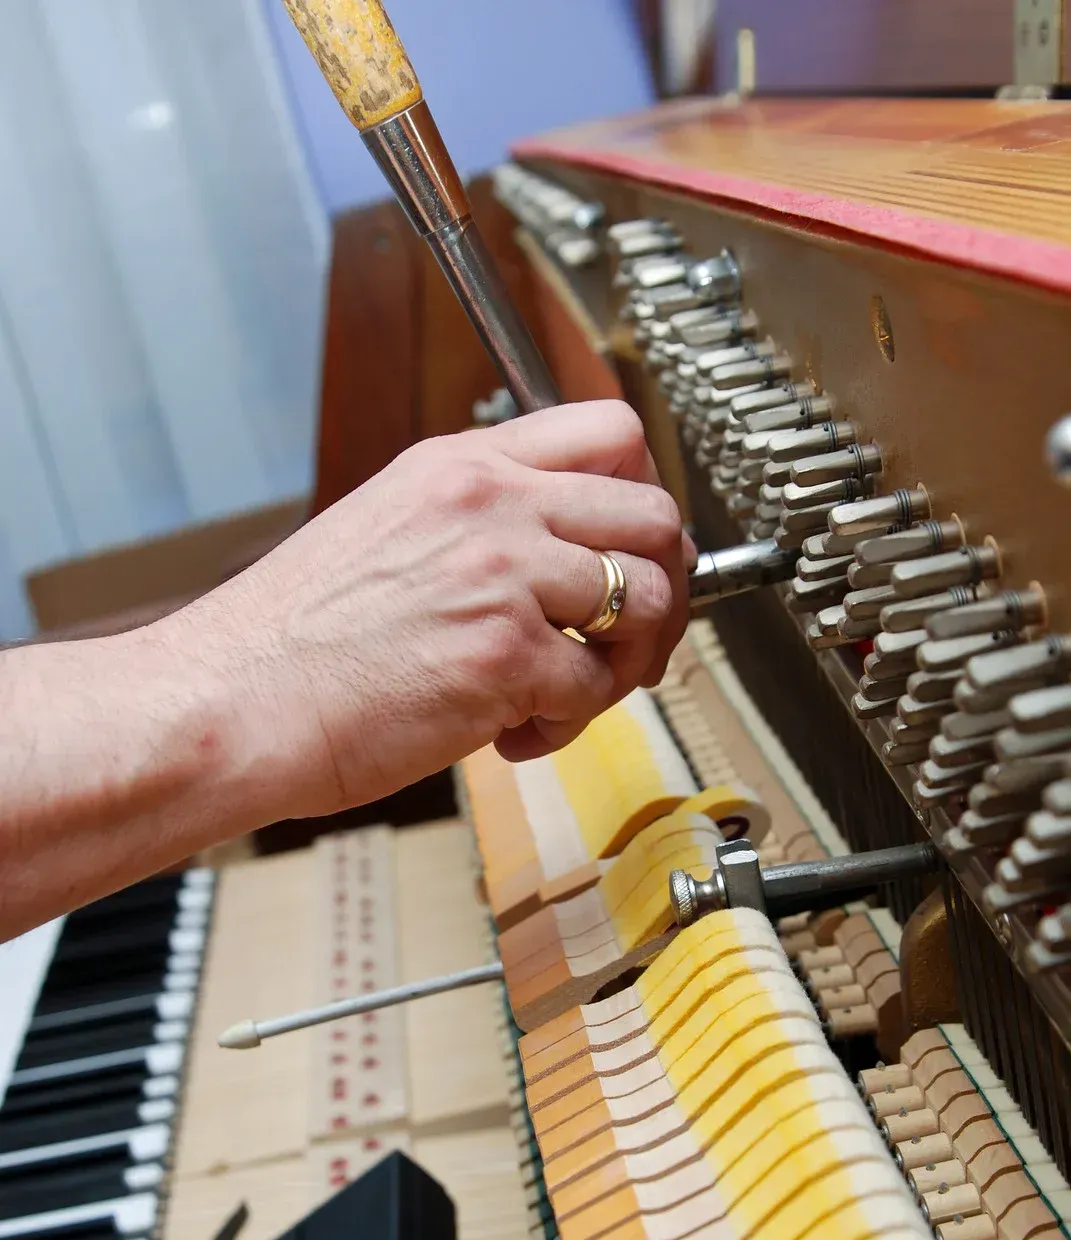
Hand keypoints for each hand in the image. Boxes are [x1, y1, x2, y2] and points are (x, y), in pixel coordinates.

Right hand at [164, 400, 692, 818]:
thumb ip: (478, 525)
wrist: (232, 701)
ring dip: (626, 662)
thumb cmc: (293, 640)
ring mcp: (501, 575)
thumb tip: (562, 559)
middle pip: (655, 516)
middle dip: (665, 588)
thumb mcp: (387, 529)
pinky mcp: (504, 655)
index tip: (635, 550)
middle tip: (631, 639)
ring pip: (646, 603)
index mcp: (463, 465)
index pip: (611, 433)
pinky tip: (513, 734)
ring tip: (570, 692)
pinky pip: (593, 688)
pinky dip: (566, 723)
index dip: (644, 497)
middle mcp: (491, 505)